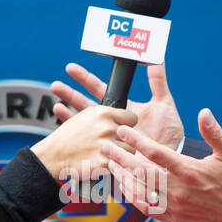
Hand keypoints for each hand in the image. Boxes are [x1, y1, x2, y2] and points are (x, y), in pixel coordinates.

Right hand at [30, 102, 135, 179]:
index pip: (131, 117)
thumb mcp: (85, 116)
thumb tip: (121, 118)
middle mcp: (106, 127)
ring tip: (106, 154)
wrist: (53, 156)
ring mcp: (106, 145)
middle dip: (123, 140)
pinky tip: (102, 163)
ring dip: (120, 154)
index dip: (127, 125)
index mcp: (103, 113)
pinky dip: (112, 165)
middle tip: (111, 144)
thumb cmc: (67, 137)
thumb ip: (105, 116)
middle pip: (131, 135)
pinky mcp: (104, 163)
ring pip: (128, 151)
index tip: (122, 129)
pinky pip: (119, 164)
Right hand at [51, 62, 183, 151]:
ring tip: (57, 107)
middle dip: (69, 94)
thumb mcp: (163, 105)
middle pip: (85, 104)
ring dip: (71, 115)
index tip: (70, 68)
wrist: (167, 163)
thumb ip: (157, 83)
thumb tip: (156, 59)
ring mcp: (105, 138)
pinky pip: (87, 147)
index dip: (84, 78)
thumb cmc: (166, 133)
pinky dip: (77, 140)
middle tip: (54, 85)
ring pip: (83, 124)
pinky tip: (69, 135)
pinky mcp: (104, 157)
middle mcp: (109, 123)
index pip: (99, 89)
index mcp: (120, 110)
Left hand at [101, 107, 221, 221]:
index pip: (156, 153)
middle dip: (120, 158)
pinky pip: (147, 210)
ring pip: (140, 193)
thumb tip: (204, 112)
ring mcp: (175, 207)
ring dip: (123, 178)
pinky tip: (126, 189)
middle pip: (141, 173)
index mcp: (190, 171)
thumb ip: (214, 133)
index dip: (136, 140)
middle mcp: (179, 191)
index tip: (123, 129)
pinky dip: (133, 198)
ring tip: (112, 166)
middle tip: (106, 146)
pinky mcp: (175, 219)